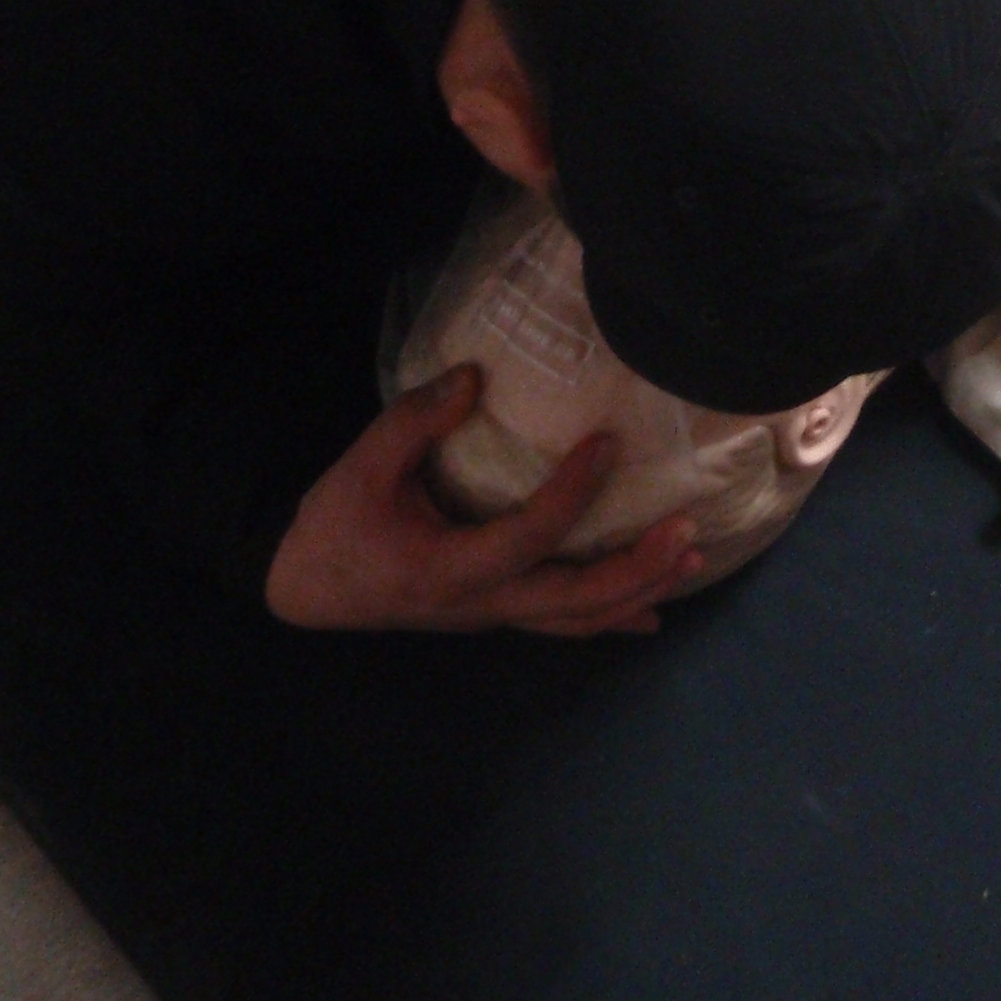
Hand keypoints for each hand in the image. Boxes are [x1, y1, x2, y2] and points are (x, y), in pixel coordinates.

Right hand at [263, 364, 702, 635]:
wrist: (309, 586)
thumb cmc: (336, 525)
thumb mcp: (361, 466)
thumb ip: (415, 420)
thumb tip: (474, 376)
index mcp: (452, 567)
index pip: (530, 535)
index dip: (574, 492)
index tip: (609, 442)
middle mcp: (483, 602)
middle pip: (575, 600)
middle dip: (636, 567)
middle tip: (686, 527)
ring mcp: (493, 614)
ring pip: (578, 619)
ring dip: (638, 590)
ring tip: (690, 557)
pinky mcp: (497, 612)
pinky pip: (563, 624)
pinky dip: (612, 618)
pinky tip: (654, 610)